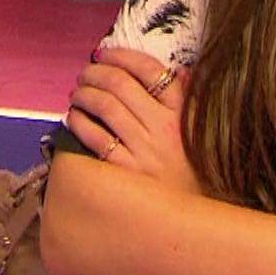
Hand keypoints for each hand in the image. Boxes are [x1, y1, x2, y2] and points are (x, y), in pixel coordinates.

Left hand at [64, 47, 198, 194]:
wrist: (198, 220)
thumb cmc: (196, 173)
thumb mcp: (201, 133)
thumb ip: (192, 100)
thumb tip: (179, 72)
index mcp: (183, 113)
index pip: (150, 70)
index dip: (121, 56)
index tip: (104, 53)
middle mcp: (164, 127)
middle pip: (120, 83)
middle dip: (95, 72)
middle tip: (86, 73)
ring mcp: (144, 150)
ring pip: (104, 106)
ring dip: (84, 93)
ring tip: (78, 93)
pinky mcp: (127, 172)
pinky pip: (95, 138)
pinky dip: (79, 122)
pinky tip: (74, 118)